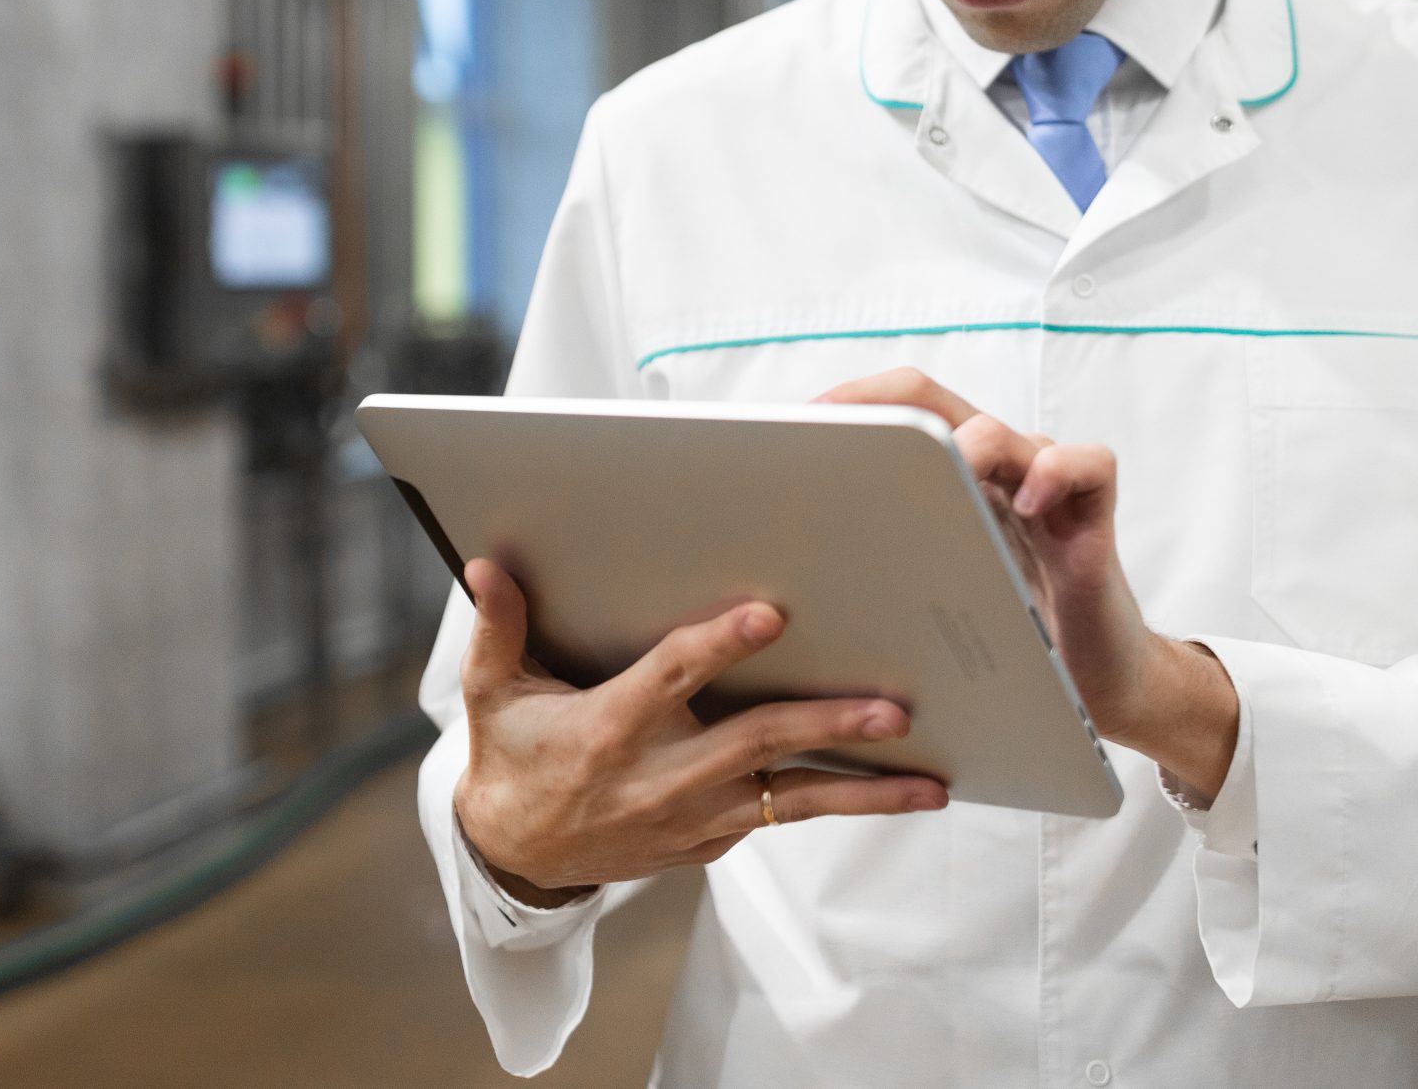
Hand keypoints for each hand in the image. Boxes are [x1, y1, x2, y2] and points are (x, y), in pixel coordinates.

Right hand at [452, 558, 949, 906]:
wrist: (517, 856)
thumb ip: (498, 627)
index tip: (771, 615)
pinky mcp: (714, 840)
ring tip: (929, 782)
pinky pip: (784, 815)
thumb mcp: (493, 694)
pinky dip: (839, 803)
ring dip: (864, 790)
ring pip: (793, 800)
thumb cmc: (513, 758)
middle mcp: (662, 778)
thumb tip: (489, 563)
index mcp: (610, 731)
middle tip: (892, 710)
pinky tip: (895, 789)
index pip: (673, 678)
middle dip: (828, 727)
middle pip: (757, 744)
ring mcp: (694, 817)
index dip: (720, 645)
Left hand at [818, 369, 1239, 800]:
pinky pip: (1086, 465)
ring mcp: (1041, 487)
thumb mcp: (918, 606)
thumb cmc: (999, 649)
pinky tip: (1026, 501)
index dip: (838, 412)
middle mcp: (987, 471)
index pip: (885, 419)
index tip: (785, 435)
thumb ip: (870, 578)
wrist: (1094, 687)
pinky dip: (1057, 470)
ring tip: (940, 471)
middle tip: (834, 432)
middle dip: (879, 406)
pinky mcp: (1091, 516)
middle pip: (931, 402)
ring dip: (962, 445)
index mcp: (940, 485)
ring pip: (1000, 431)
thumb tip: (774, 586)